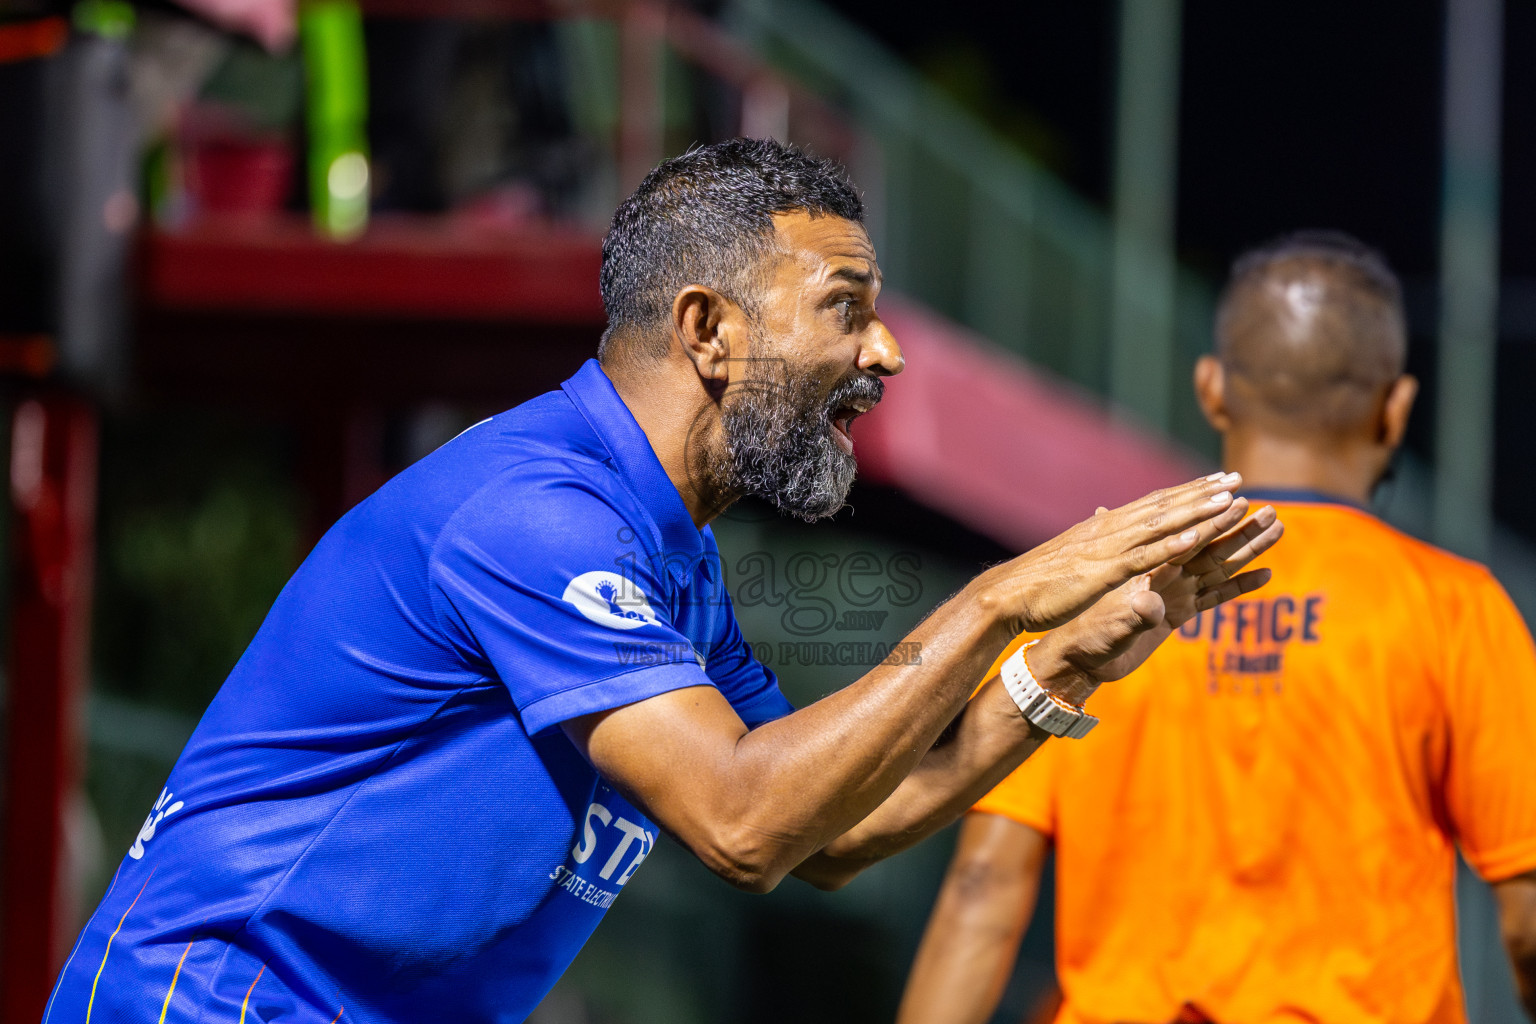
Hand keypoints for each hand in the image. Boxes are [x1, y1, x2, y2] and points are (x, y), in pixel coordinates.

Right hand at [972, 473, 1251, 634]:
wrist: (1009, 592)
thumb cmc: (1040, 579)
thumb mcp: (1075, 554)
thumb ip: (1096, 539)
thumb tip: (1105, 521)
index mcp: (1107, 526)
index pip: (1155, 503)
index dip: (1189, 491)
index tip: (1217, 480)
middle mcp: (1112, 529)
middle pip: (1166, 506)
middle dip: (1203, 493)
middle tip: (1237, 479)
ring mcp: (1109, 549)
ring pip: (1161, 526)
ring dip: (1197, 513)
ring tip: (1229, 501)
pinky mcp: (1104, 572)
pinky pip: (1143, 558)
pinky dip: (1169, 548)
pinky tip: (1195, 540)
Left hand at [1026, 500, 1283, 703]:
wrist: (1082, 656)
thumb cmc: (1088, 635)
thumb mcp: (1110, 625)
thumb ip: (1134, 615)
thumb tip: (1149, 604)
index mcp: (1148, 567)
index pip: (1184, 539)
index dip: (1209, 520)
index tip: (1236, 499)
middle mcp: (1165, 575)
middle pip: (1211, 548)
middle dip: (1240, 530)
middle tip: (1271, 511)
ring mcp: (1175, 592)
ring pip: (1219, 566)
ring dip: (1247, 549)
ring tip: (1277, 529)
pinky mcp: (1179, 613)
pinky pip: (1215, 596)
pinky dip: (1239, 586)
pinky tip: (1265, 574)